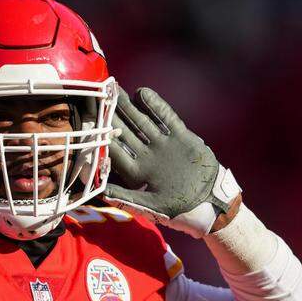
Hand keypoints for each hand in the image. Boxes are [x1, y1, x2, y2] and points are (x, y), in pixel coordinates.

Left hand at [105, 86, 241, 237]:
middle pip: (127, 132)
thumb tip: (102, 193)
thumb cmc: (178, 210)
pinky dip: (156, 106)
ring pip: (143, 122)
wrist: (210, 203)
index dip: (103, 136)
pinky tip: (143, 93)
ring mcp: (164, 145)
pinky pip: (167, 118)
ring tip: (117, 90)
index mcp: (137, 172)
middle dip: (114, 115)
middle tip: (100, 96)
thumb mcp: (150, 207)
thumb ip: (127, 198)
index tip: (91, 122)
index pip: (116, 151)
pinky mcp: (181, 137)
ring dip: (130, 106)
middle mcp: (148, 156)